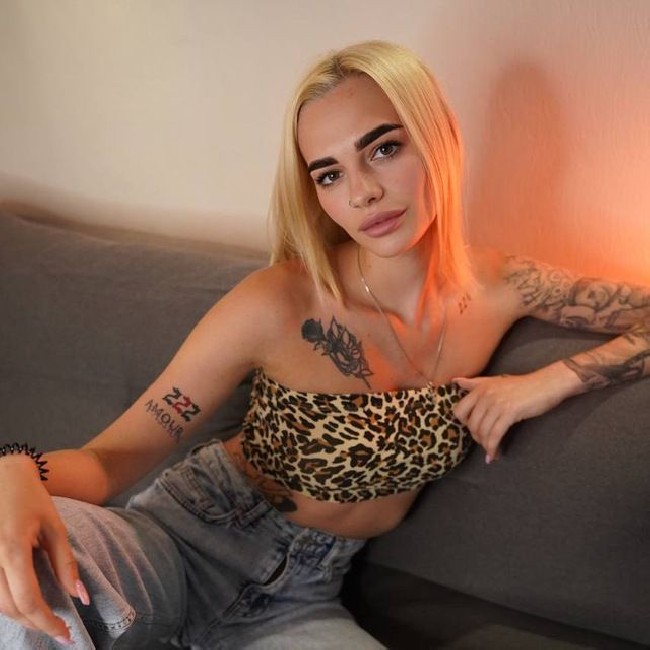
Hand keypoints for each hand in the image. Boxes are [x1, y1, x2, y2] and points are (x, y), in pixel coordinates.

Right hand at [0, 457, 87, 644]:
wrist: (2, 477)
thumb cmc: (31, 499)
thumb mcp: (55, 527)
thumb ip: (65, 563)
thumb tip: (81, 597)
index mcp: (12, 549)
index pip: (28, 600)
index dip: (46, 622)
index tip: (66, 634)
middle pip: (10, 608)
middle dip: (36, 624)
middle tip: (58, 631)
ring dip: (20, 617)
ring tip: (44, 620)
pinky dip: (6, 604)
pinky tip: (23, 605)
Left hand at [453, 370, 566, 462]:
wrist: (546, 384)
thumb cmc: (521, 385)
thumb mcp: (495, 381)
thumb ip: (474, 383)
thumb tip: (455, 381)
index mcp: (480, 387)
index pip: (459, 410)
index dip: (464, 423)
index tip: (473, 429)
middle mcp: (485, 395)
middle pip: (471, 424)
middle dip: (476, 437)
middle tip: (485, 442)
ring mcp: (497, 403)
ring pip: (483, 431)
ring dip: (486, 445)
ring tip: (491, 450)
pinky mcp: (509, 412)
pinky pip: (495, 434)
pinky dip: (493, 447)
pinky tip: (495, 455)